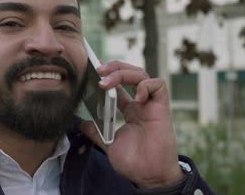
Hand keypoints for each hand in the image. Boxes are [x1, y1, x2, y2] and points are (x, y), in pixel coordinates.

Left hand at [79, 61, 183, 187]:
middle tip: (98, 69)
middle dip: (114, 67)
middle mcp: (141, 105)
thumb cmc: (134, 163)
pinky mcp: (161, 109)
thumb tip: (82, 124)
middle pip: (130, 74)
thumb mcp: (109, 145)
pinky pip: (159, 85)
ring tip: (106, 81)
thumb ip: (97, 133)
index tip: (92, 69)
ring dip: (123, 73)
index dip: (108, 75)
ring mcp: (151, 105)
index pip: (119, 85)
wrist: (149, 177)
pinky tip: (135, 96)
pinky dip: (145, 85)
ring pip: (142, 75)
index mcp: (130, 111)